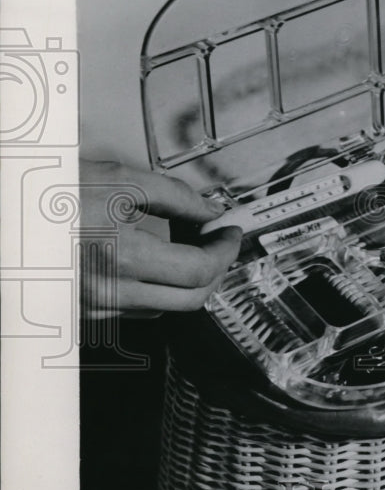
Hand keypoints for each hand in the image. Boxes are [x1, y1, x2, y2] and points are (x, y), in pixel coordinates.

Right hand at [79, 159, 241, 317]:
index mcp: (121, 257)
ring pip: (166, 306)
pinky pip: (137, 308)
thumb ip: (174, 195)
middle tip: (220, 244)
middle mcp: (109, 291)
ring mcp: (96, 305)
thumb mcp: (117, 180)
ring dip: (188, 281)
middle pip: (191, 298)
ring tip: (189, 248)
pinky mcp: (85, 309)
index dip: (225, 250)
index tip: (229, 234)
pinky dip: (158, 288)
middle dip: (215, 270)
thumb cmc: (50, 192)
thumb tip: (209, 210)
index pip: (198, 269)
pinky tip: (158, 262)